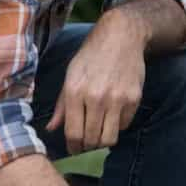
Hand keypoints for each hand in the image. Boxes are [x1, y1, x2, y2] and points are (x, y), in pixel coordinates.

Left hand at [48, 17, 145, 153]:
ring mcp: (117, 99)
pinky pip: (124, 126)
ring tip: (99, 135)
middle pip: (91, 140)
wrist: (121, 37)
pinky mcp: (133, 98)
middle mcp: (96, 97)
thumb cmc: (91, 56)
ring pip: (109, 139)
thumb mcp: (70, 75)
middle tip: (86, 144)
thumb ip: (61, 105)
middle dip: (87, 147)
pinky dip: (117, 127)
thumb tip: (51, 129)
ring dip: (102, 142)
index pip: (73, 133)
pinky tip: (112, 117)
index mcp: (75, 91)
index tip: (74, 149)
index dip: (72, 147)